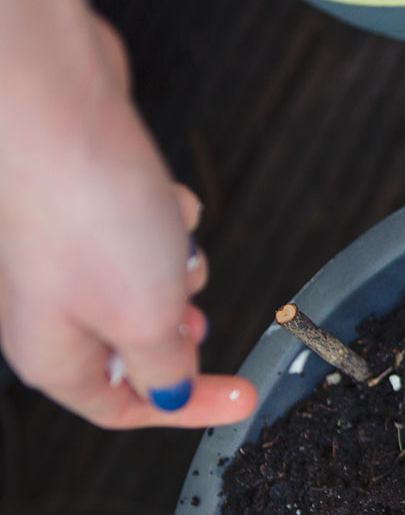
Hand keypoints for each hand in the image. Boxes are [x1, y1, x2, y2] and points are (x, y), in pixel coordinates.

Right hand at [0, 17, 256, 428]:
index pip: (123, 406)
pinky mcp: (92, 204)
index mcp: (54, 352)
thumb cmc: (85, 211)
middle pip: (138, 341)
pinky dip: (167, 217)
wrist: (54, 105)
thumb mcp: (145, 318)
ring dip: (178, 262)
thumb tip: (172, 393)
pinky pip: (148, 227)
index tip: (240, 398)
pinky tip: (163, 196)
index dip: (186, 409)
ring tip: (171, 238)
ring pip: (150, 279)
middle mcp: (55, 305)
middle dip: (180, 324)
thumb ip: (162, 367)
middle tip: (194, 309)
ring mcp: (71, 250)